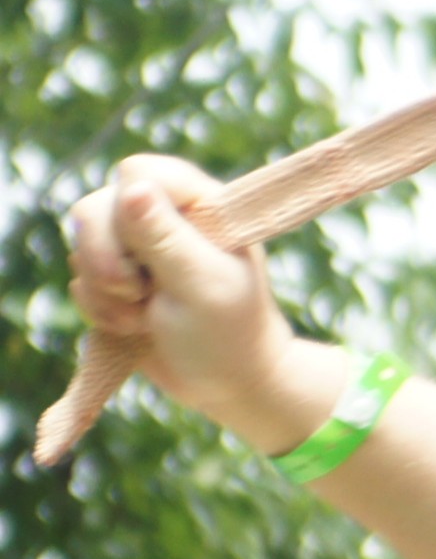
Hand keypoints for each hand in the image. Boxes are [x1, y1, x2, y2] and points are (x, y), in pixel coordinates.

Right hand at [65, 155, 327, 450]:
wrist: (231, 387)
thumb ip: (165, 237)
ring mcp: (140, 251)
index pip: (139, 171)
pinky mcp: (120, 282)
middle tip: (136, 291)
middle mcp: (168, 220)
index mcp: (202, 206)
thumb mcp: (202, 285)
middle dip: (105, 256)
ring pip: (82, 246)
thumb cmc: (230, 335)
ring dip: (105, 289)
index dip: (127, 209)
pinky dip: (99, 308)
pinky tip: (135, 326)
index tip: (146, 253)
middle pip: (96, 207)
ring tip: (145, 315)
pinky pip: (81, 280)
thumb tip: (131, 186)